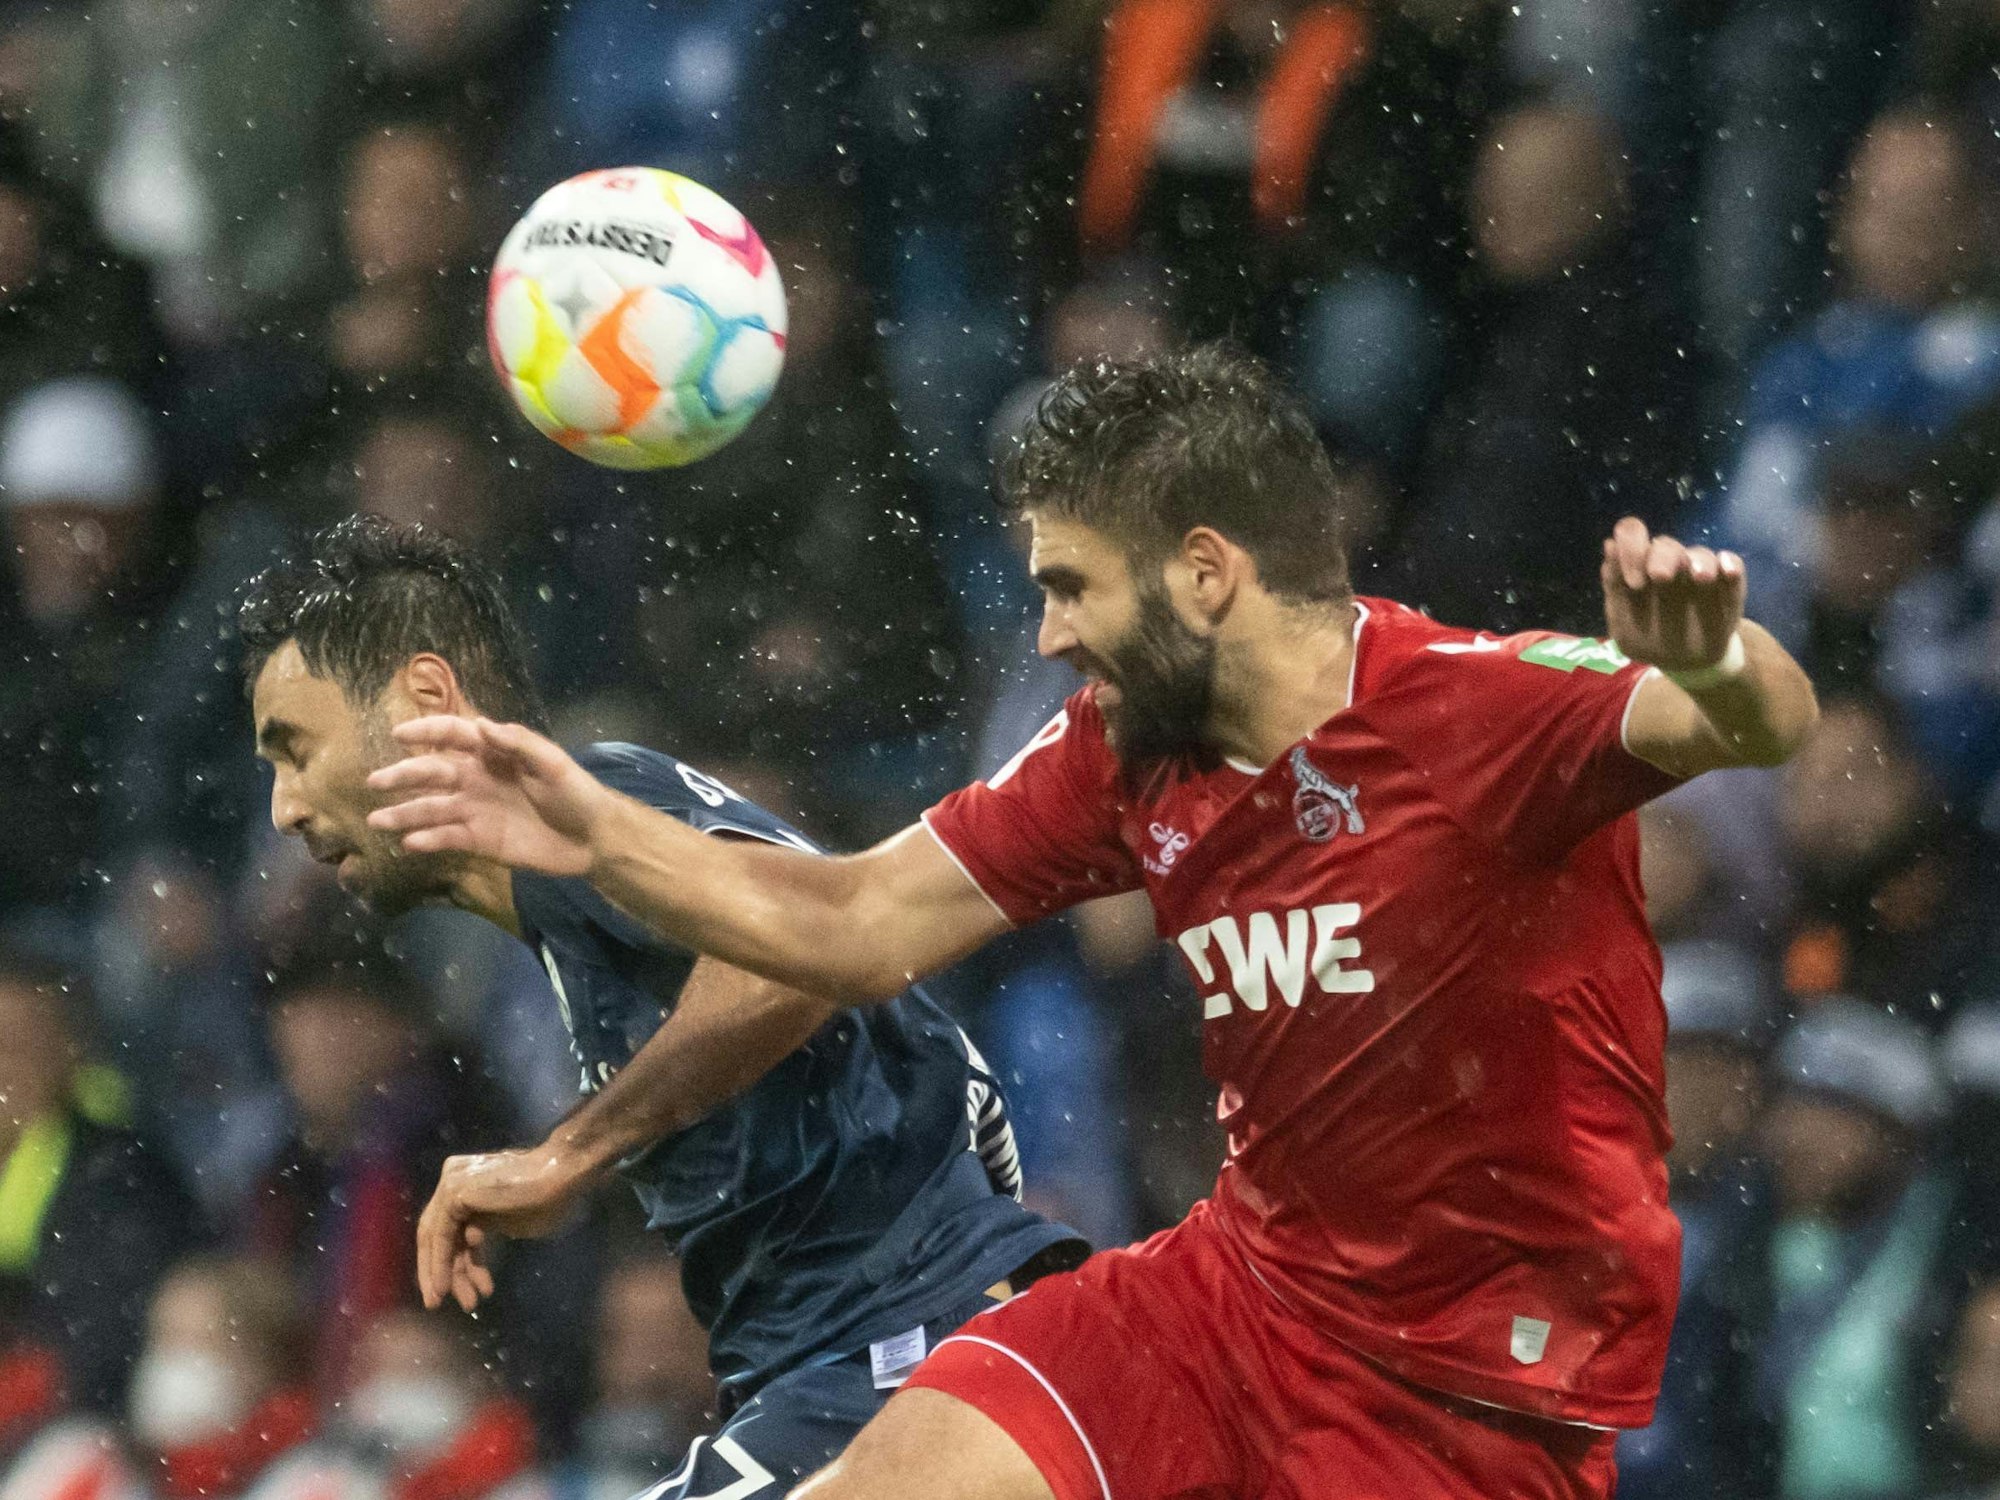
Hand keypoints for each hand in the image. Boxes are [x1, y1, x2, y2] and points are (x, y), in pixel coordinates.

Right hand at [367, 718, 609, 877]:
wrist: (593, 839)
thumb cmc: (576, 793)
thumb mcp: (553, 764)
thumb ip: (519, 743)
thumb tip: (481, 724)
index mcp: (493, 754)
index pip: (453, 736)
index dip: (427, 731)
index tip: (400, 733)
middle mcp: (477, 779)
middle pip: (432, 773)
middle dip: (403, 775)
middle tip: (375, 781)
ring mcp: (476, 811)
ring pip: (432, 808)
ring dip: (404, 813)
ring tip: (377, 819)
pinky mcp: (480, 841)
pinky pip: (447, 838)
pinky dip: (428, 840)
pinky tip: (409, 843)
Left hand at [416, 1147, 594, 1311]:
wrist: (560, 1175)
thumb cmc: (547, 1199)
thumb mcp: (510, 1223)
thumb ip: (486, 1231)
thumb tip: (471, 1243)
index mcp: (466, 1185)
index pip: (446, 1229)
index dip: (449, 1264)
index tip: (462, 1292)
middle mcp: (452, 1180)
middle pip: (437, 1235)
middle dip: (445, 1274)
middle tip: (457, 1304)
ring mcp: (451, 1183)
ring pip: (436, 1238)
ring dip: (447, 1274)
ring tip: (469, 1303)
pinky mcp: (454, 1192)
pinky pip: (441, 1234)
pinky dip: (443, 1262)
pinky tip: (452, 1286)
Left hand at [1601, 517, 1745, 672]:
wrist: (1683, 663)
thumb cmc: (1648, 637)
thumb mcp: (1624, 621)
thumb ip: (1614, 585)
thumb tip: (1610, 545)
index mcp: (1640, 565)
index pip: (1632, 535)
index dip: (1630, 546)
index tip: (1633, 581)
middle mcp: (1670, 563)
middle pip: (1666, 546)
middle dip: (1661, 557)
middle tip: (1659, 577)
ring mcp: (1699, 572)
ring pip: (1700, 555)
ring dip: (1700, 561)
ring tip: (1700, 576)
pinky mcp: (1728, 586)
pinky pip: (1733, 569)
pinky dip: (1732, 567)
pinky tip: (1728, 571)